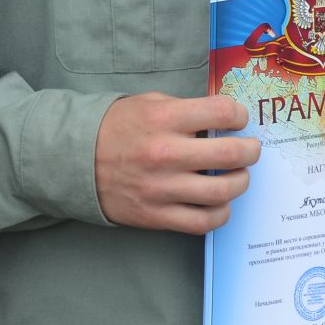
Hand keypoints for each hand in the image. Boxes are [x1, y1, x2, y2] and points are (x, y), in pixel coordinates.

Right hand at [93, 93, 259, 233]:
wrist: (74, 160)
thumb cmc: (115, 127)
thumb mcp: (149, 103)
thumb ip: (186, 108)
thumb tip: (224, 115)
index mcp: (164, 119)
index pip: (221, 112)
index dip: (238, 114)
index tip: (238, 119)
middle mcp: (165, 154)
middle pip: (230, 154)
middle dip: (250, 150)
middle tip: (250, 149)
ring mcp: (161, 188)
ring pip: (222, 192)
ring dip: (240, 182)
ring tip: (238, 176)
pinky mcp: (157, 215)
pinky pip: (202, 221)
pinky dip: (220, 213)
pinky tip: (219, 203)